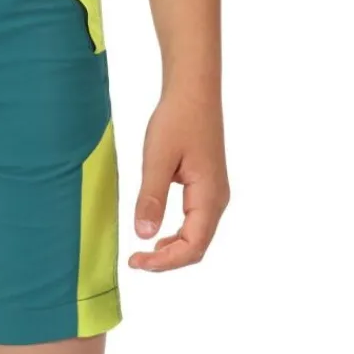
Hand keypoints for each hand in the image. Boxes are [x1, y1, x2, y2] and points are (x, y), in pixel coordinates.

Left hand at [129, 90, 229, 271]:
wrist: (193, 92)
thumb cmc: (177, 120)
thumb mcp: (157, 159)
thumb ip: (151, 198)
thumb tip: (144, 235)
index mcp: (209, 195)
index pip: (193, 246)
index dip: (165, 261)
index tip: (136, 261)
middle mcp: (217, 200)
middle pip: (197, 247)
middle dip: (167, 261)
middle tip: (135, 261)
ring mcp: (214, 195)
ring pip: (197, 238)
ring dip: (172, 251)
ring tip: (144, 254)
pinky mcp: (207, 189)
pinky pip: (196, 224)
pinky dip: (177, 237)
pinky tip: (157, 235)